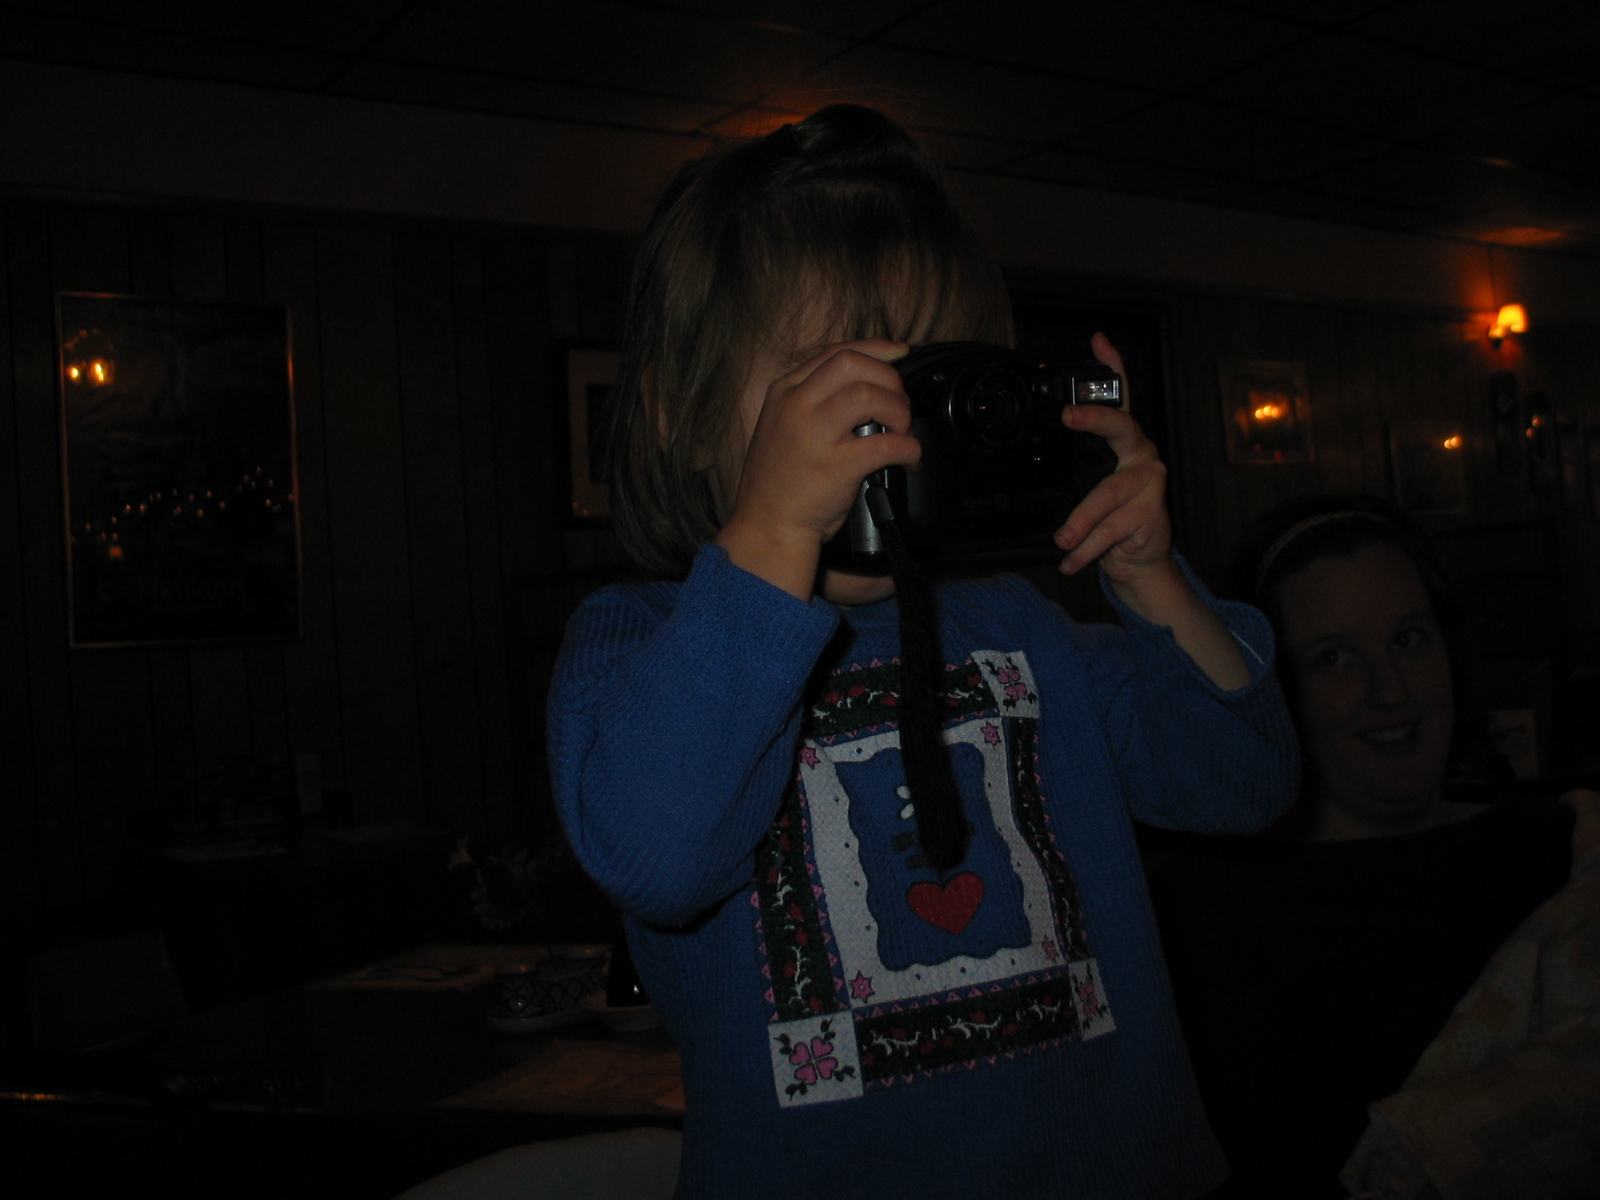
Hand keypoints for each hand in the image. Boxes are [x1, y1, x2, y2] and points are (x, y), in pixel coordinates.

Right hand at [716, 339, 917, 599]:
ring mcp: (814, 434)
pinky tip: (910, 458)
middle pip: (854, 363)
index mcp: (784, 391)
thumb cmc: (780, 481)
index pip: (837, 351)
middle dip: (889, 378)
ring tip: (902, 430)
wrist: (767, 525)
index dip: (876, 349)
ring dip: (898, 410)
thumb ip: (814, 401)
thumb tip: (867, 385)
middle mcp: (796, 405)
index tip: (900, 353)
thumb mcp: (783, 425)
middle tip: (899, 404)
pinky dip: (908, 448)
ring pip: (869, 395)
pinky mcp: (835, 465)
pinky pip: (886, 444)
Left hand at [1052, 333, 1172, 587]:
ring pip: (1109, 494)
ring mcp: (1149, 483)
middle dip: (1095, 419)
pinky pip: (1112, 531)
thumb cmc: (1109, 518)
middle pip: (1121, 427)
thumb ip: (1070, 470)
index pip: (1119, 397)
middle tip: (1069, 417)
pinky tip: (1070, 561)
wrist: (1138, 560)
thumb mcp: (1086, 488)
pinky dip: (1087, 550)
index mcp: (1123, 442)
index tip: (1098, 343)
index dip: (1112, 367)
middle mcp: (1139, 455)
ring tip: (1062, 538)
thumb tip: (1030, 459)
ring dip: (1081, 519)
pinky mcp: (1151, 514)